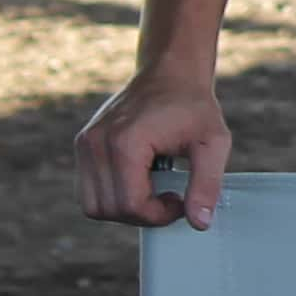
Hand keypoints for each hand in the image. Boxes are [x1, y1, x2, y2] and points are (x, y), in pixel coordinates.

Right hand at [77, 63, 229, 227]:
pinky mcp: (83, 144)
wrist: (169, 72)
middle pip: (110, 210)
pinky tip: (139, 180)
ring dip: (125, 209)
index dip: (159, 215)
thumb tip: (199, 223)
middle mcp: (96, 143)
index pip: (131, 205)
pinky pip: (89, 191)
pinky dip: (113, 196)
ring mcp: (85, 143)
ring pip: (94, 206)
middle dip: (143, 214)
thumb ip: (207, 184)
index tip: (180, 200)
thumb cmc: (193, 106)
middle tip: (170, 197)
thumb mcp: (213, 143)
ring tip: (153, 190)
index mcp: (125, 142)